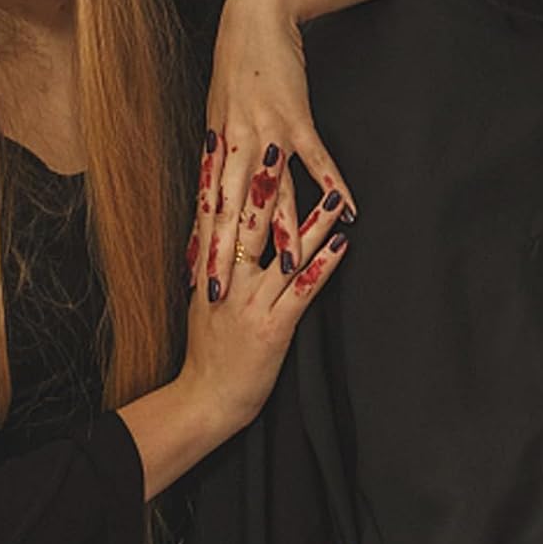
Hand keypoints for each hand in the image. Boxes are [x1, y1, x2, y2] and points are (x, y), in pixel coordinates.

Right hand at [180, 137, 350, 437]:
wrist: (205, 399)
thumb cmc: (208, 352)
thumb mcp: (202, 301)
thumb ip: (211, 265)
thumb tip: (214, 230)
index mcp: (211, 272)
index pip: (217, 216)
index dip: (225, 179)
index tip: (230, 144)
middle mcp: (229, 282)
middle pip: (248, 224)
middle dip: (264, 186)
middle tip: (277, 148)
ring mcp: (251, 304)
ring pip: (282, 254)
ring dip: (309, 222)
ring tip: (331, 197)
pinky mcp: (274, 328)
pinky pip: (302, 291)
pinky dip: (322, 266)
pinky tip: (340, 246)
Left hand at [203, 0, 355, 300]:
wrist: (254, 17)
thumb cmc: (239, 65)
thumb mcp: (220, 112)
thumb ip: (221, 153)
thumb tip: (215, 186)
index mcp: (216, 148)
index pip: (207, 209)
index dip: (202, 246)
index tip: (195, 282)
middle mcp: (235, 145)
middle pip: (230, 211)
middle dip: (226, 256)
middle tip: (220, 294)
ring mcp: (266, 132)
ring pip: (271, 192)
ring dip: (279, 232)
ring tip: (283, 270)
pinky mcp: (296, 117)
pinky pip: (316, 159)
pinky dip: (332, 185)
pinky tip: (349, 211)